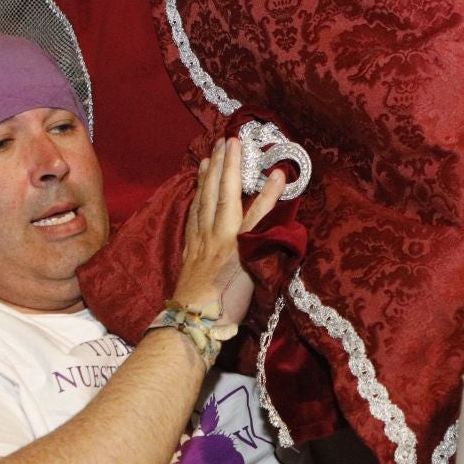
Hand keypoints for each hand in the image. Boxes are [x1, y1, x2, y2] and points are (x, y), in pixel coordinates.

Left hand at [172, 138, 285, 326]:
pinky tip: (195, 194)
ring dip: (207, 178)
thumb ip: (263, 236)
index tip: (270, 163)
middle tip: (227, 140)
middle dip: (225, 166)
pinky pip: (192, 217)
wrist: (193, 322)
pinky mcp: (189, 251)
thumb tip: (275, 210)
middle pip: (220, 194)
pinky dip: (195, 201)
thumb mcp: (252, 271)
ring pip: (202, 202)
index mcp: (234, 240)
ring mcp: (199, 242)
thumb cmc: (228, 302)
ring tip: (209, 158)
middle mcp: (215, 235)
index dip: (259, 184)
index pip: (249, 205)